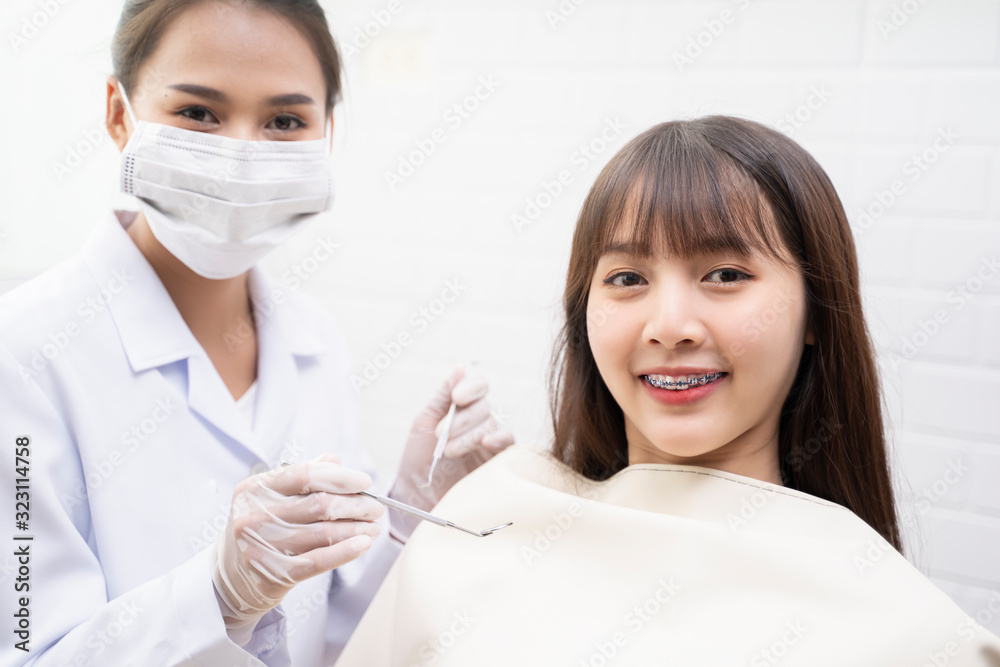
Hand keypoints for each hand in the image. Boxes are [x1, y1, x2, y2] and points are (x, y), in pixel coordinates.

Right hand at [211, 454, 383, 644]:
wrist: (229, 579)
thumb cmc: (258, 531)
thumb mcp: (270, 499)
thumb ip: (301, 477)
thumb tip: (333, 460)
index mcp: (255, 489)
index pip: (304, 475)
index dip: (340, 477)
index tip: (365, 482)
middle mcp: (255, 515)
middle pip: (320, 504)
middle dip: (356, 505)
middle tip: (376, 508)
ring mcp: (263, 546)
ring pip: (324, 532)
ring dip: (357, 529)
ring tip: (374, 527)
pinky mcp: (274, 573)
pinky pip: (320, 560)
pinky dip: (347, 551)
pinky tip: (364, 544)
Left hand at [390, 366, 514, 538]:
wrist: (416, 494)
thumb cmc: (417, 458)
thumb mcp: (424, 421)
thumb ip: (442, 395)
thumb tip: (460, 367)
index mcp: (462, 408)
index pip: (478, 386)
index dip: (471, 387)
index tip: (457, 397)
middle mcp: (479, 422)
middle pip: (484, 406)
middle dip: (461, 419)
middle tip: (440, 435)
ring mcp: (490, 441)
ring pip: (492, 425)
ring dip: (469, 435)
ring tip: (448, 451)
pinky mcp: (498, 461)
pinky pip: (509, 443)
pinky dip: (499, 440)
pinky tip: (485, 444)